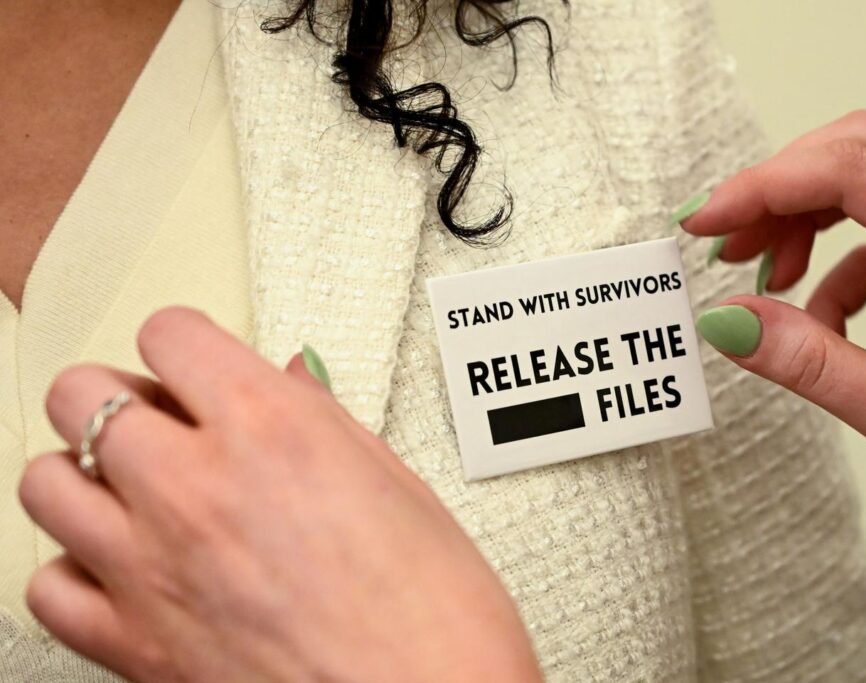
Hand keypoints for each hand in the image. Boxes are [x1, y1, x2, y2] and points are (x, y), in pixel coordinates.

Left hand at [18, 307, 541, 682]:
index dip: (184, 343)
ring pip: (46, 481)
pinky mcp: (133, 645)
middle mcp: (196, 488)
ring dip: (86, 473)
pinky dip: (76, 567)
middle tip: (160, 419)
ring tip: (134, 489)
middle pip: (81, 395)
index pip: (169, 335)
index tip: (195, 363)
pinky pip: (50, 586)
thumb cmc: (435, 613)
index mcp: (271, 429)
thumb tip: (292, 384)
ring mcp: (152, 568)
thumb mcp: (396, 485)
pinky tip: (125, 565)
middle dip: (118, 396)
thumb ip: (325, 422)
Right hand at [681, 110, 865, 529]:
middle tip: (722, 238)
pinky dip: (833, 271)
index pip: (852, 171)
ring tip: (761, 273)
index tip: (705, 222)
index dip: (766, 185)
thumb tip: (729, 320)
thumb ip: (812, 364)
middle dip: (779, 188)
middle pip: (859, 156)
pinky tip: (817, 321)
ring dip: (803, 221)